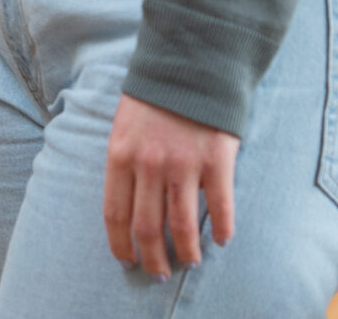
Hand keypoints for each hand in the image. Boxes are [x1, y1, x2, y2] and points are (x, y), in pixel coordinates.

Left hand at [103, 93, 237, 276]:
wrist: (189, 63)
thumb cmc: (153, 96)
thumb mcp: (123, 125)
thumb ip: (124, 162)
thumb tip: (126, 205)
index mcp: (120, 154)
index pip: (114, 213)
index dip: (120, 244)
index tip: (126, 261)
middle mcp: (149, 164)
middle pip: (147, 227)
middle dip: (152, 258)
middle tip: (159, 274)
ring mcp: (183, 163)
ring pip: (182, 225)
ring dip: (187, 252)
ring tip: (190, 263)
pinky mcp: (216, 160)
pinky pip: (219, 207)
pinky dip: (222, 229)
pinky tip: (222, 239)